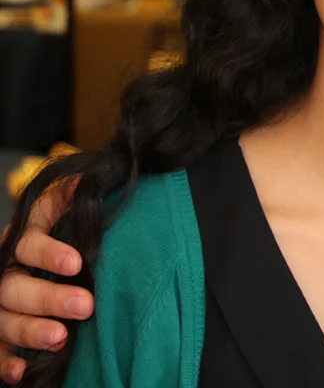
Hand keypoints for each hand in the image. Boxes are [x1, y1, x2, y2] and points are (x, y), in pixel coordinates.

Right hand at [0, 181, 91, 383]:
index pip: (27, 244)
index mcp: (21, 241)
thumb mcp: (68, 211)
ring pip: (3, 318)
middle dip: (48, 298)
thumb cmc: (68, 232)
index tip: (76, 263)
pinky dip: (4, 362)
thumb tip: (82, 183)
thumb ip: (72, 198)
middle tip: (85, 306)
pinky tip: (21, 371)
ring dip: (29, 330)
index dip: (48, 253)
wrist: (56, 260)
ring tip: (60, 339)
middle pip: (14, 286)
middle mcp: (4, 272)